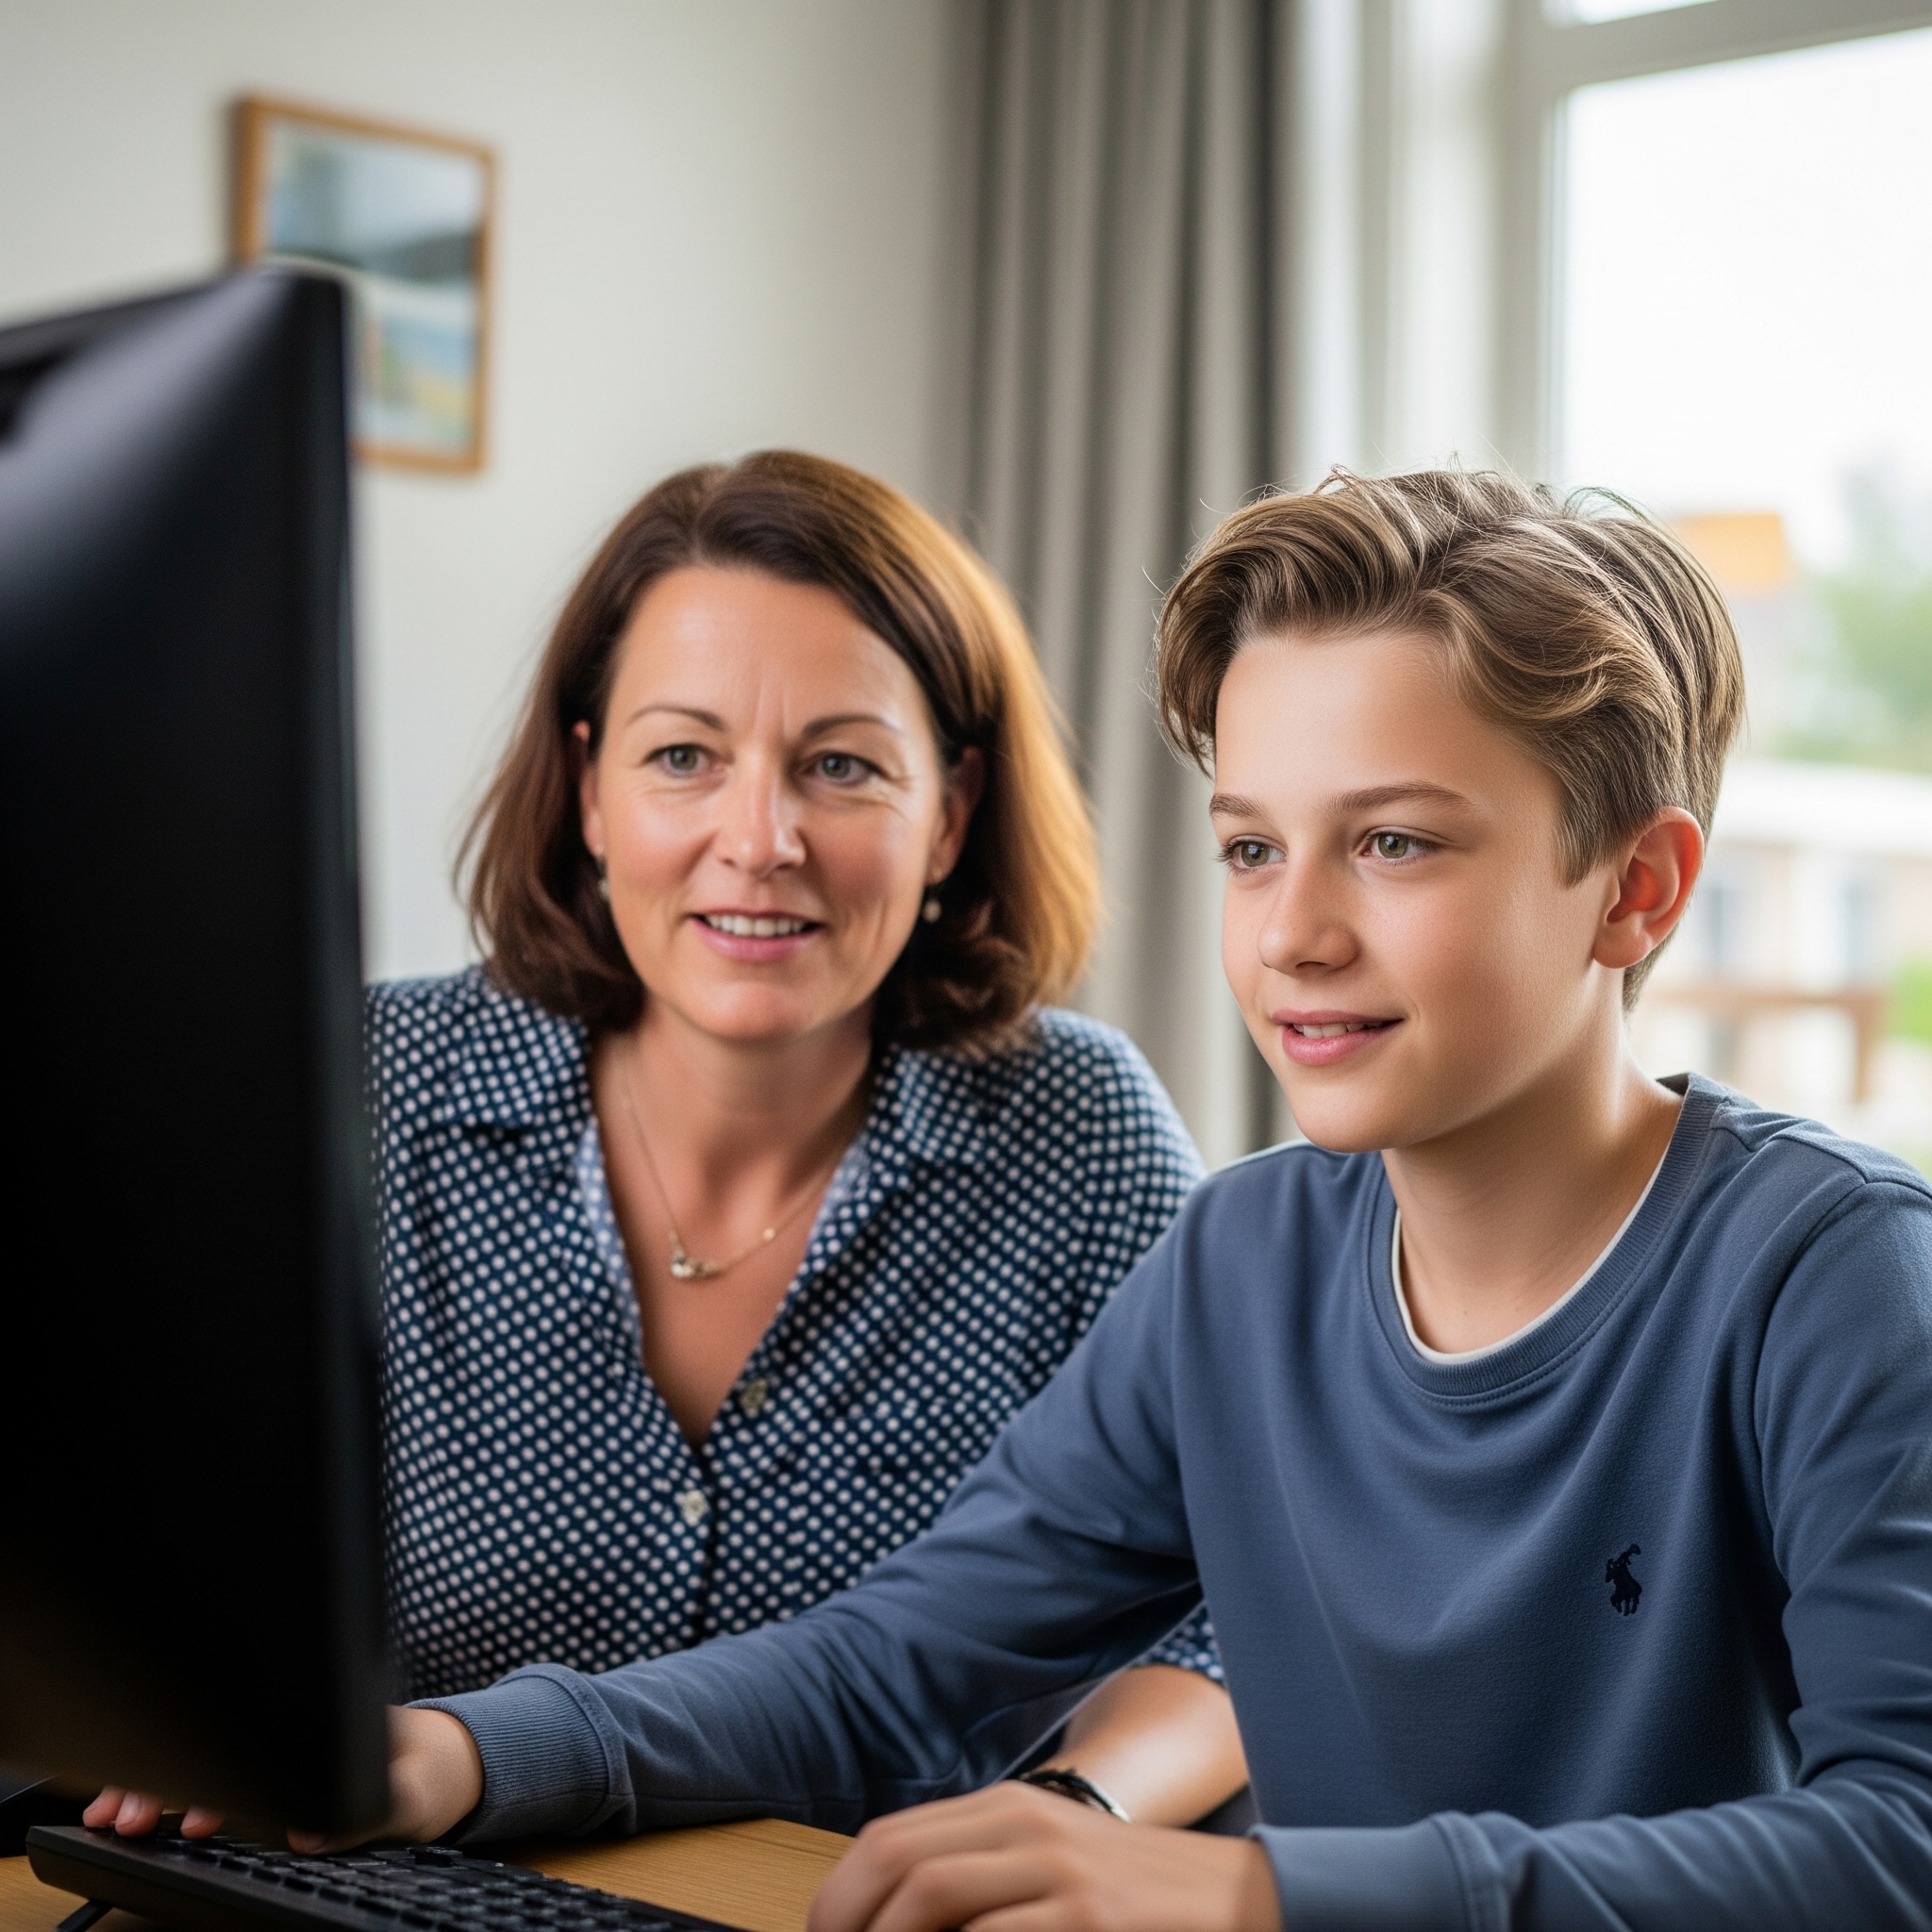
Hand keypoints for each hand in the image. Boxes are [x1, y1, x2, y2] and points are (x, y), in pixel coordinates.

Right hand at [82, 1707, 484, 1850]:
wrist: (453, 1765)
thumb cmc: (433, 1772)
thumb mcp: (414, 1795)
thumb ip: (371, 1814)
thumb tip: (308, 1835)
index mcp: (329, 1711)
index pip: (248, 1726)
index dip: (196, 1761)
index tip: (156, 1796)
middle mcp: (301, 1717)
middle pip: (218, 1734)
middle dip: (161, 1771)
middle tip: (121, 1813)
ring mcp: (288, 1739)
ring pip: (212, 1751)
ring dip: (161, 1779)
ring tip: (118, 1815)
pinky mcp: (284, 1764)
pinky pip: (224, 1770)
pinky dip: (184, 1789)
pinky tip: (156, 1815)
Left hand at [806, 1781, 1280, 1931]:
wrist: (1246, 1900)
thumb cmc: (1140, 1894)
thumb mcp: (1055, 1862)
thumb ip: (985, 1874)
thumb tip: (897, 1918)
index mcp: (1011, 1808)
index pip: (890, 1838)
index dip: (839, 1894)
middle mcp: (1027, 1825)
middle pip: (898, 1861)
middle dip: (845, 1920)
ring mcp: (1058, 1871)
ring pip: (932, 1896)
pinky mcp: (1090, 1919)